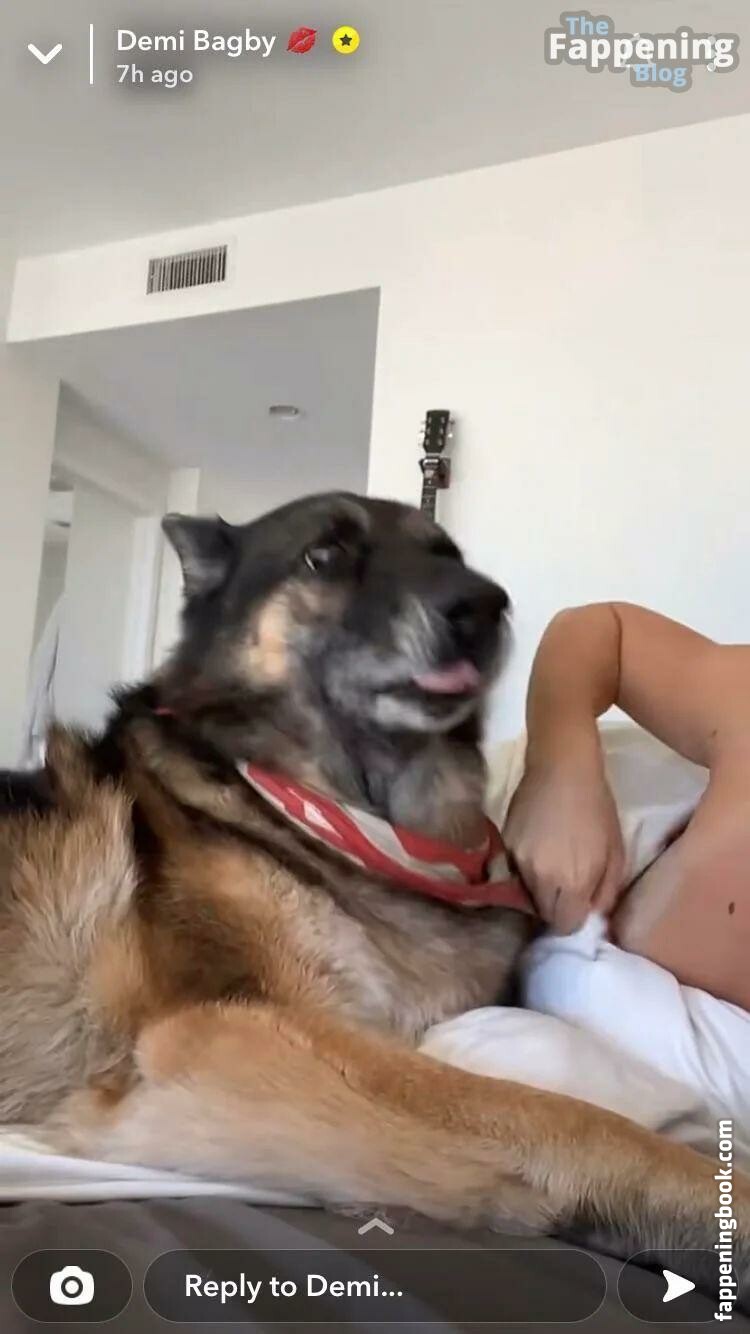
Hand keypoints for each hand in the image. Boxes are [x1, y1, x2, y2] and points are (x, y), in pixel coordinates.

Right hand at [502, 742, 625, 932]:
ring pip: (527, 893)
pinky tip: (539, 849)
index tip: (580, 904)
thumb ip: (607, 891)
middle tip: (568, 886)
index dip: (575, 918)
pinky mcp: (505, 845)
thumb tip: (595, 915)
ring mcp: (518, 862)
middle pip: (544, 913)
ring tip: (552, 864)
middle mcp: (540, 879)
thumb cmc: (597, 807)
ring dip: (540, 888)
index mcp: (572, 882)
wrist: (562, 767)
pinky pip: (515, 871)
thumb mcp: (616, 851)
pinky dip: (526, 868)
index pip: (567, 925)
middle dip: (557, 906)